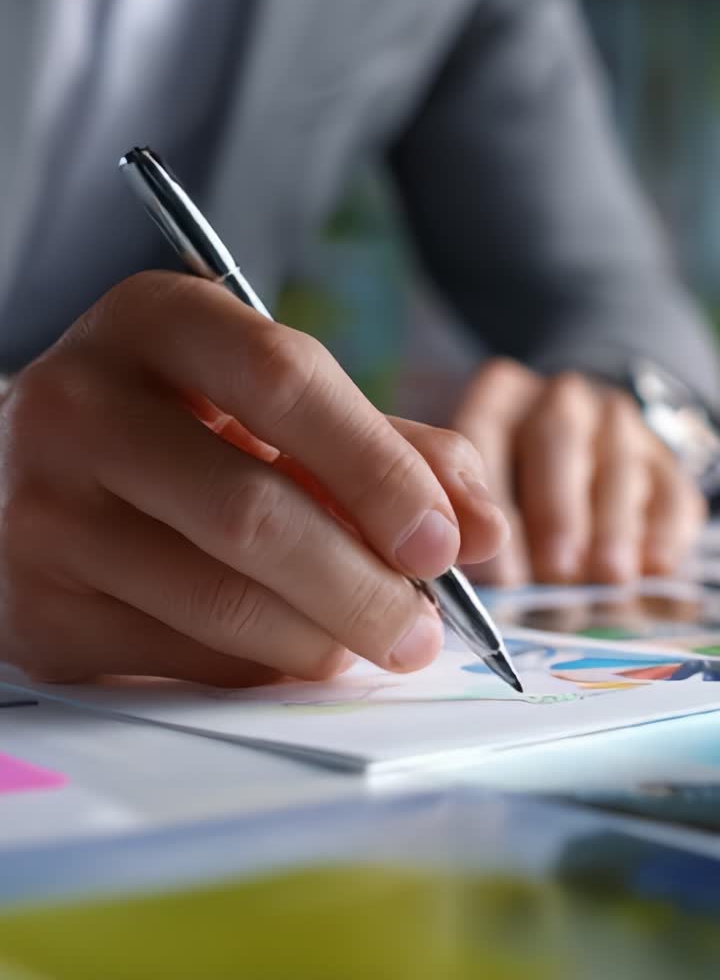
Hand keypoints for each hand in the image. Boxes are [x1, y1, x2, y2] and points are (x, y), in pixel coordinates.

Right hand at [0, 273, 506, 685]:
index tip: (447, 541)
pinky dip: (258, 668)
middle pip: (254, 512)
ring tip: (371, 640)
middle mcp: (80, 403)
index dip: (380, 469)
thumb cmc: (179, 423)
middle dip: (364, 585)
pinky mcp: (34, 607)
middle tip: (425, 628)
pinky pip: (179, 658)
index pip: (285, 381)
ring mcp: (43, 509)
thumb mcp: (269, 398)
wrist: (31, 466)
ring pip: (222, 600)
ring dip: (323, 639)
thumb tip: (481, 528)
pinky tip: (289, 649)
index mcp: (154, 319)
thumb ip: (383, 446)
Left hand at [453, 359, 705, 585]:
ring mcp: (616, 424)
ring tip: (608, 575)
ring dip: (613, 526)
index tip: (498, 569)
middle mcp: (557, 399)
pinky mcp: (661, 458)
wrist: (562, 459)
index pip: (483, 433)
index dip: (491, 503)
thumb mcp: (468, 487)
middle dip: (557, 511)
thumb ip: (468, 522)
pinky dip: (663, 529)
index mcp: (496, 395)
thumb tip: (483, 580)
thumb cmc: (499, 482)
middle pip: (558, 440)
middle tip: (557, 568)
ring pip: (618, 466)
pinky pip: (670, 490)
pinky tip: (653, 565)